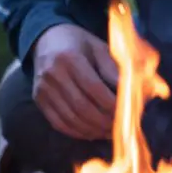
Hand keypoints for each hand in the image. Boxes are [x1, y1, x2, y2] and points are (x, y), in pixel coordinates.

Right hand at [31, 24, 119, 140]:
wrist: (47, 39)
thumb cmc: (79, 44)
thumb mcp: (99, 48)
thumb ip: (113, 69)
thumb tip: (133, 92)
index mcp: (70, 58)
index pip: (94, 88)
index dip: (112, 104)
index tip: (127, 112)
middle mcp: (53, 75)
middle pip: (82, 107)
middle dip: (104, 121)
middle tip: (121, 127)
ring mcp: (43, 89)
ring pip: (71, 119)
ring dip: (93, 130)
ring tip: (110, 133)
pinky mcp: (39, 100)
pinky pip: (59, 123)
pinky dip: (78, 132)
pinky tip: (93, 133)